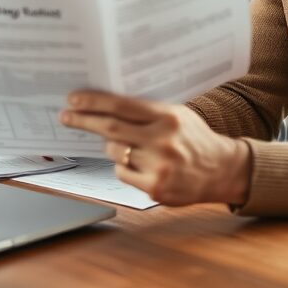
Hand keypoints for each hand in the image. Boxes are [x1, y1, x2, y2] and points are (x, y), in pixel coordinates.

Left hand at [60, 90, 251, 205]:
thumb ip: (147, 110)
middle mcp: (162, 141)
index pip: (122, 106)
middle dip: (84, 121)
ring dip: (110, 146)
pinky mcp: (155, 188)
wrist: (222, 170)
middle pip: (111, 129)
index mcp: (168, 117)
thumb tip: (106, 103)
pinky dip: (123, 166)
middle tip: (66, 116)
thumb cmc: (194, 139)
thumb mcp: (177, 115)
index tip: (74, 99)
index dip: (94, 102)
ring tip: (122, 144)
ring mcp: (158, 166)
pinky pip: (122, 173)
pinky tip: (138, 164)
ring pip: (114, 152)